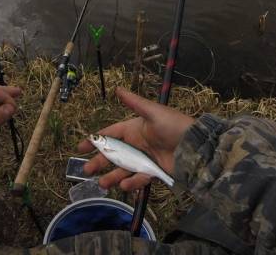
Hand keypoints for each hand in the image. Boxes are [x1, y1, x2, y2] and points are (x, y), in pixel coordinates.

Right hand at [77, 87, 193, 190]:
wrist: (195, 145)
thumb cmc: (174, 125)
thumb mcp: (153, 112)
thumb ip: (134, 103)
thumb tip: (117, 88)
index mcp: (133, 129)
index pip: (109, 135)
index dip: (94, 141)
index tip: (80, 148)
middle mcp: (136, 144)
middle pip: (113, 155)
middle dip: (99, 162)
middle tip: (86, 170)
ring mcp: (144, 159)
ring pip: (123, 170)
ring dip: (112, 176)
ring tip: (102, 184)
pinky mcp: (154, 172)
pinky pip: (139, 179)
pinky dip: (131, 184)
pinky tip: (124, 186)